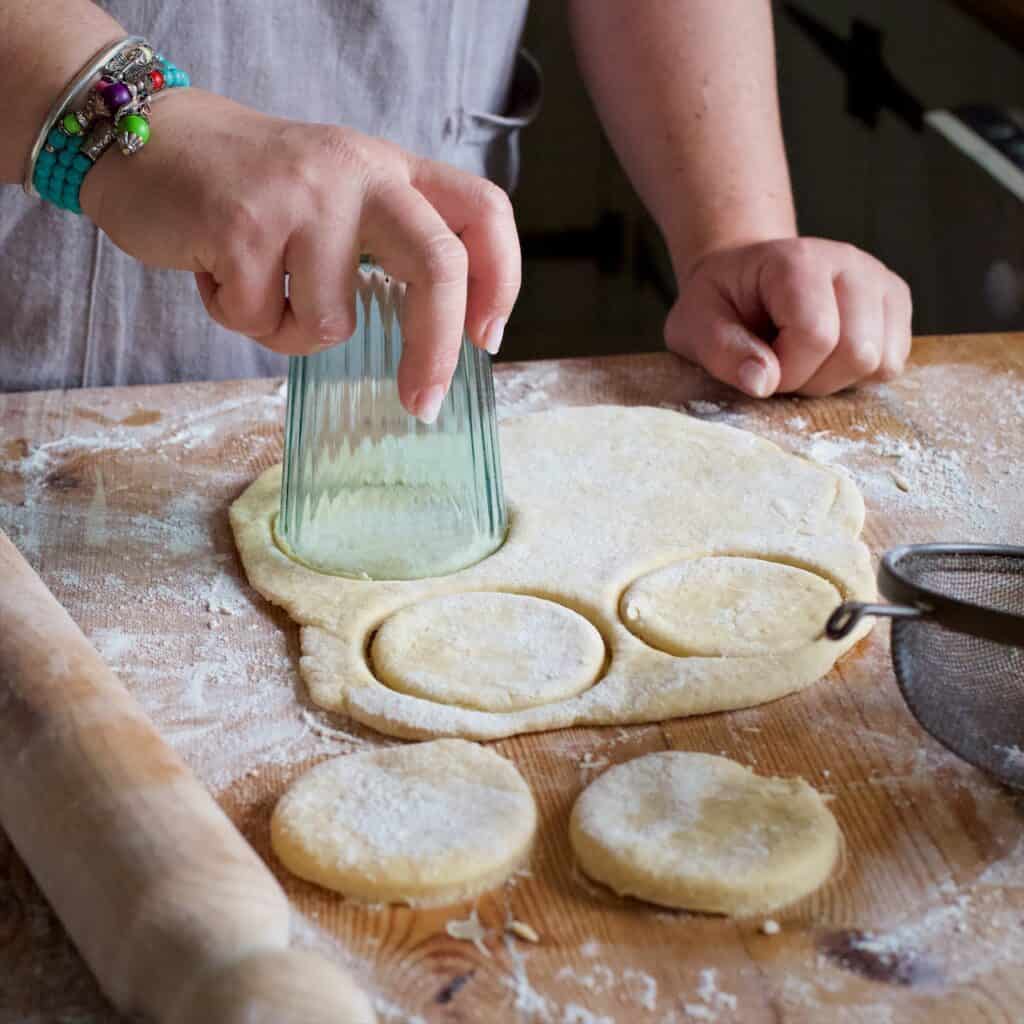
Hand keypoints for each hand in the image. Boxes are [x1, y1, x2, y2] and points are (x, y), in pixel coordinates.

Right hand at [81, 89, 519, 421]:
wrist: (149, 140)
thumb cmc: (252, 190)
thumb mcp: (337, 196)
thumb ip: (386, 245)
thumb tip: (437, 341)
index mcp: (392, 170)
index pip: (482, 211)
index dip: (501, 280)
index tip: (486, 339)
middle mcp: (358, 173)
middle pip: (437, 265)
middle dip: (435, 350)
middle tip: (423, 405)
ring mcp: (301, 196)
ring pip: (332, 321)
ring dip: (288, 329)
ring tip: (254, 281)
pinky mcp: (242, 224)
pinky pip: (263, 321)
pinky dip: (239, 316)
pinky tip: (216, 270)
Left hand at [665, 238, 912, 397]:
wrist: (744, 279)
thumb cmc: (720, 303)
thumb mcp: (696, 326)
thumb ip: (721, 352)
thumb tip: (763, 382)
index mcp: (798, 260)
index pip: (816, 336)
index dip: (786, 370)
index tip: (758, 366)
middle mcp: (850, 263)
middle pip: (858, 352)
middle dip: (812, 379)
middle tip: (780, 365)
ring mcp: (879, 281)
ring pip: (880, 363)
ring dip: (834, 380)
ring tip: (801, 359)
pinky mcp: (895, 304)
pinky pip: (893, 364)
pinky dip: (856, 376)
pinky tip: (826, 357)